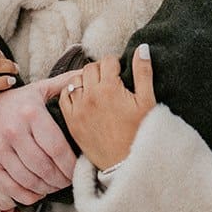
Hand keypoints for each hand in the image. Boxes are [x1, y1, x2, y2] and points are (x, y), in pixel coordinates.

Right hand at [0, 70, 80, 203]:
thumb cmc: (16, 102)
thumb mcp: (39, 89)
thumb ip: (65, 84)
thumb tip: (88, 74)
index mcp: (31, 113)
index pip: (58, 148)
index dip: (71, 165)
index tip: (78, 170)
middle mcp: (13, 130)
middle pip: (45, 167)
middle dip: (61, 179)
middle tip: (69, 181)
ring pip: (30, 179)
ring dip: (47, 188)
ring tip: (55, 186)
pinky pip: (11, 187)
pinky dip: (28, 195)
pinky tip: (38, 192)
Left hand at [61, 46, 155, 170]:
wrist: (126, 164)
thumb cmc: (141, 133)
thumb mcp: (147, 101)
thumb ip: (143, 72)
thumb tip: (141, 47)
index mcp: (109, 88)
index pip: (107, 61)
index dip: (116, 64)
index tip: (121, 73)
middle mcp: (90, 96)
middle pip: (90, 68)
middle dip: (101, 70)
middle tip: (110, 81)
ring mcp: (78, 109)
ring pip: (75, 81)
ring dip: (85, 81)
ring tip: (97, 89)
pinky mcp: (71, 122)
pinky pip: (64, 98)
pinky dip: (71, 94)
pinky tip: (83, 98)